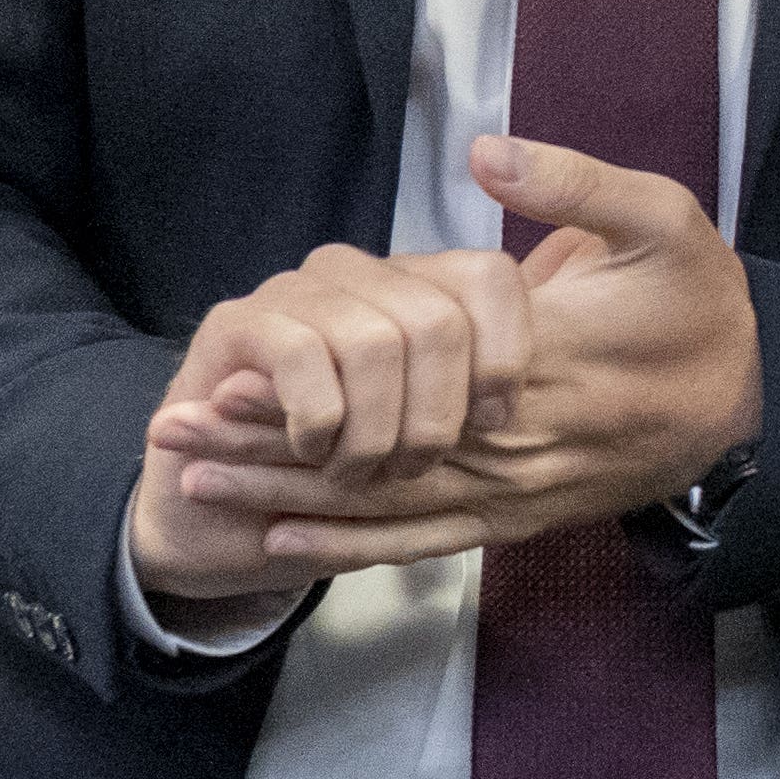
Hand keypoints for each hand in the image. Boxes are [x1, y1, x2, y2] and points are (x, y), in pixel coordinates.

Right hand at [126, 238, 538, 606]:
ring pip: (373, 342)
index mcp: (418, 285)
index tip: (494, 421)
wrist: (221, 504)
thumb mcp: (433, 438)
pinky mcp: (237, 324)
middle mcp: (362, 274)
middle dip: (434, 416)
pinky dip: (318, 422)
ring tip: (357, 473)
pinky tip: (313, 451)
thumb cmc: (345, 471)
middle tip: (410, 470)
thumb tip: (558, 388)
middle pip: (437, 320)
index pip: (489, 278)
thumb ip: (490, 401)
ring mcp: (296, 292)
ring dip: (372, 432)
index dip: (503, 353)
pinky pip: (301, 356)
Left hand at [153, 140, 762, 571]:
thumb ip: (576, 184)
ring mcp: (517, 489)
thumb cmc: (705, 307)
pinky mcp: (523, 519)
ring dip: (286, 500)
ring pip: (385, 505)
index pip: (397, 379)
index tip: (224, 372)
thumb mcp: (667, 220)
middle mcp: (514, 435)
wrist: (758, 407)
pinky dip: (356, 547)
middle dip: (263, 449)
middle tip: (169, 436)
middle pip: (368, 454)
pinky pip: (429, 541)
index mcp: (538, 357)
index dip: (310, 385)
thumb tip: (486, 152)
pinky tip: (287, 544)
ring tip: (194, 487)